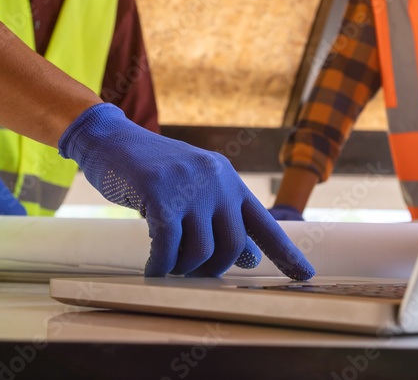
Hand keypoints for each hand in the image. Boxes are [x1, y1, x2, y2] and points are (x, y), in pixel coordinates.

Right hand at [59, 104, 314, 279]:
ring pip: (200, 251)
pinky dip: (160, 265)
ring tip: (167, 267)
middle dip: (211, 271)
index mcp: (230, 181)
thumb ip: (220, 219)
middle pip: (231, 247)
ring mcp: (189, 185)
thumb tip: (249, 258)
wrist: (111, 140)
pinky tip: (152, 271)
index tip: (306, 277)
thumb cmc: (152, 172)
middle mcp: (217, 180)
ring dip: (182, 269)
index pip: (265, 223)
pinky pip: (167, 245)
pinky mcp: (159, 192)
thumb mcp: (194, 191)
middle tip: (189, 275)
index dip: (286, 253)